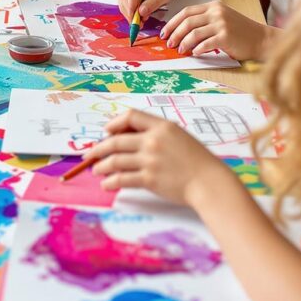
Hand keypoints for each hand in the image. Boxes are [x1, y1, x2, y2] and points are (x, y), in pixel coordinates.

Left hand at [89, 109, 225, 204]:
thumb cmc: (197, 161)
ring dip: (101, 166)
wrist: (210, 182)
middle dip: (99, 148)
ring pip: (115, 160)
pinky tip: (106, 184)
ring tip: (95, 170)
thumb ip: (157, 134)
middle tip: (90, 155)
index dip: (115, 123)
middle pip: (116, 140)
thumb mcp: (179, 137)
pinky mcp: (149, 179)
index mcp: (162, 126)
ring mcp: (150, 160)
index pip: (131, 116)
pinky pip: (122, 179)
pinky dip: (110, 182)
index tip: (106, 132)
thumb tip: (128, 139)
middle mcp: (153, 140)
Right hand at [117, 0, 175, 26]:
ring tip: (141, 24)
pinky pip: (125, 8)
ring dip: (130, 16)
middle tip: (139, 25)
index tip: (136, 14)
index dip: (132, 1)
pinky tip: (139, 21)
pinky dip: (131, 16)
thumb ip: (154, 2)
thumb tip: (141, 13)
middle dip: (131, 12)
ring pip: (123, 5)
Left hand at [160, 1, 271, 60]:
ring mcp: (221, 23)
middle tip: (169, 43)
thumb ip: (204, 21)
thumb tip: (181, 32)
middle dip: (175, 33)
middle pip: (187, 22)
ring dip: (184, 43)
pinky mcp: (226, 36)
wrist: (261, 39)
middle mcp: (216, 12)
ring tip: (180, 50)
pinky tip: (194, 53)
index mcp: (213, 6)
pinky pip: (205, 43)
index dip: (173, 22)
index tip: (165, 32)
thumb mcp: (221, 19)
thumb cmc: (240, 32)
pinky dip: (197, 49)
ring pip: (194, 33)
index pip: (186, 11)